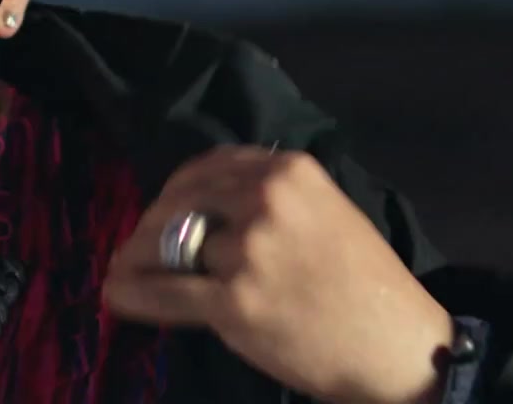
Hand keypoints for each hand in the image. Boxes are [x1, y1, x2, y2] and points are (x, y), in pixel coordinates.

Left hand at [103, 145, 454, 403]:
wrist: (395, 346)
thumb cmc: (366, 284)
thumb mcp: (327, 213)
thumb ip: (272, 197)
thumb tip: (206, 201)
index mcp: (290, 171)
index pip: (210, 166)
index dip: (177, 189)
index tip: (164, 207)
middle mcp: (266, 200)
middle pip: (181, 201)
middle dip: (151, 224)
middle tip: (137, 245)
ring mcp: (249, 251)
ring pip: (169, 245)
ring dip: (138, 259)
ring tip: (122, 270)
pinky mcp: (235, 301)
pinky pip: (165, 292)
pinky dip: (133, 293)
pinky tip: (116, 294)